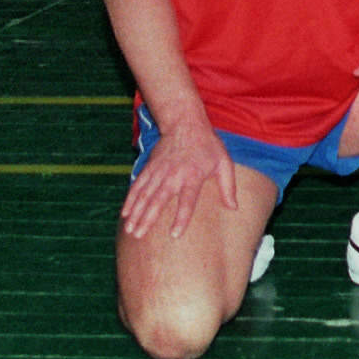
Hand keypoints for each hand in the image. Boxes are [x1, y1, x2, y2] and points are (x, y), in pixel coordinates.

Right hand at [119, 120, 236, 240]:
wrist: (186, 123)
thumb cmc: (208, 146)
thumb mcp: (224, 163)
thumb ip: (229, 187)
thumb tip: (234, 208)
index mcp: (193, 176)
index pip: (187, 200)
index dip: (181, 218)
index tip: (174, 235)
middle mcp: (173, 175)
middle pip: (159, 200)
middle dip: (147, 219)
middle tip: (139, 236)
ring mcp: (159, 171)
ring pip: (144, 195)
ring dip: (136, 213)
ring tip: (130, 231)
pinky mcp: (149, 168)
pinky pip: (138, 186)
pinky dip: (130, 200)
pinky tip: (125, 214)